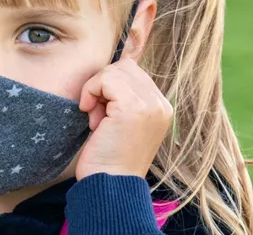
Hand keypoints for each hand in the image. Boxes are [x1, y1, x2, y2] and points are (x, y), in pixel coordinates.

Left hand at [75, 59, 172, 179]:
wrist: (110, 186)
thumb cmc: (109, 158)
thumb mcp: (121, 123)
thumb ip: (123, 98)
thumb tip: (107, 73)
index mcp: (161, 107)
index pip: (132, 72)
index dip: (110, 87)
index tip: (103, 114)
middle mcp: (161, 104)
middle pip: (123, 67)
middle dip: (103, 87)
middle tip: (98, 116)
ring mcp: (150, 104)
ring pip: (113, 71)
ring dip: (96, 91)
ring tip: (97, 120)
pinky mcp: (134, 107)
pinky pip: (105, 79)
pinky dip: (91, 92)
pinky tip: (92, 118)